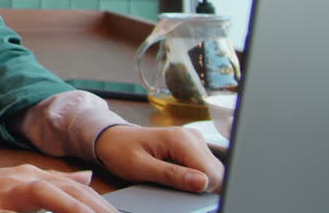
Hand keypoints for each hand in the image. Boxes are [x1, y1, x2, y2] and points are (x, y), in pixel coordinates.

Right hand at [0, 165, 117, 212]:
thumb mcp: (17, 182)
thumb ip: (54, 181)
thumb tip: (88, 178)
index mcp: (30, 177)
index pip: (76, 190)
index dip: (102, 206)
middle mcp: (20, 182)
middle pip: (67, 192)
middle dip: (95, 208)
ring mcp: (3, 198)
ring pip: (47, 197)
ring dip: (72, 207)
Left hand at [94, 125, 223, 192]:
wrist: (111, 139)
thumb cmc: (120, 151)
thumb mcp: (140, 168)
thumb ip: (172, 175)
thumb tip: (203, 183)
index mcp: (181, 139)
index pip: (212, 173)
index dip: (200, 188)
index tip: (180, 191)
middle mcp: (193, 137)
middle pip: (216, 173)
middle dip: (200, 186)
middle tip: (172, 185)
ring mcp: (195, 141)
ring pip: (214, 173)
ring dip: (198, 182)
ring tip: (171, 177)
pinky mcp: (194, 148)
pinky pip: (206, 169)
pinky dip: (195, 178)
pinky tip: (177, 175)